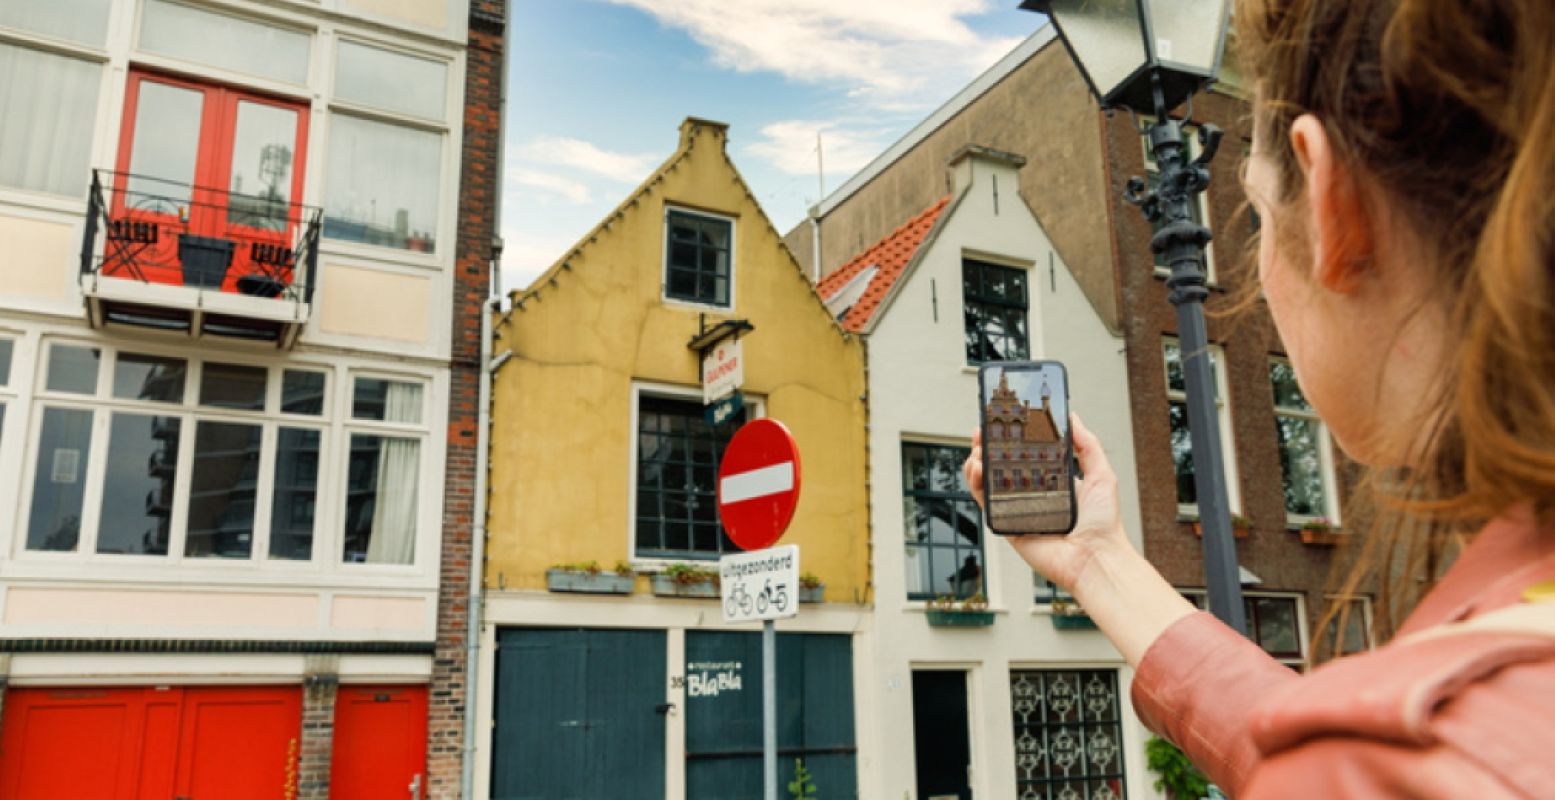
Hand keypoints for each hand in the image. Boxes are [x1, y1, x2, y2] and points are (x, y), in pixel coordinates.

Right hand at [964, 413, 1132, 594]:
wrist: (1097, 558)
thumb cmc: (1103, 524)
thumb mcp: (1101, 474)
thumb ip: (1087, 445)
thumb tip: (1072, 418)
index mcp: (1050, 482)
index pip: (1023, 456)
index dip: (1010, 440)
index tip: (1002, 423)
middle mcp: (1031, 495)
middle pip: (999, 467)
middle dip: (987, 447)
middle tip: (982, 433)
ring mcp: (1017, 510)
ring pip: (987, 483)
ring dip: (977, 462)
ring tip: (978, 449)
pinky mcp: (1007, 526)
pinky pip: (986, 503)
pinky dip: (976, 485)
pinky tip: (977, 468)